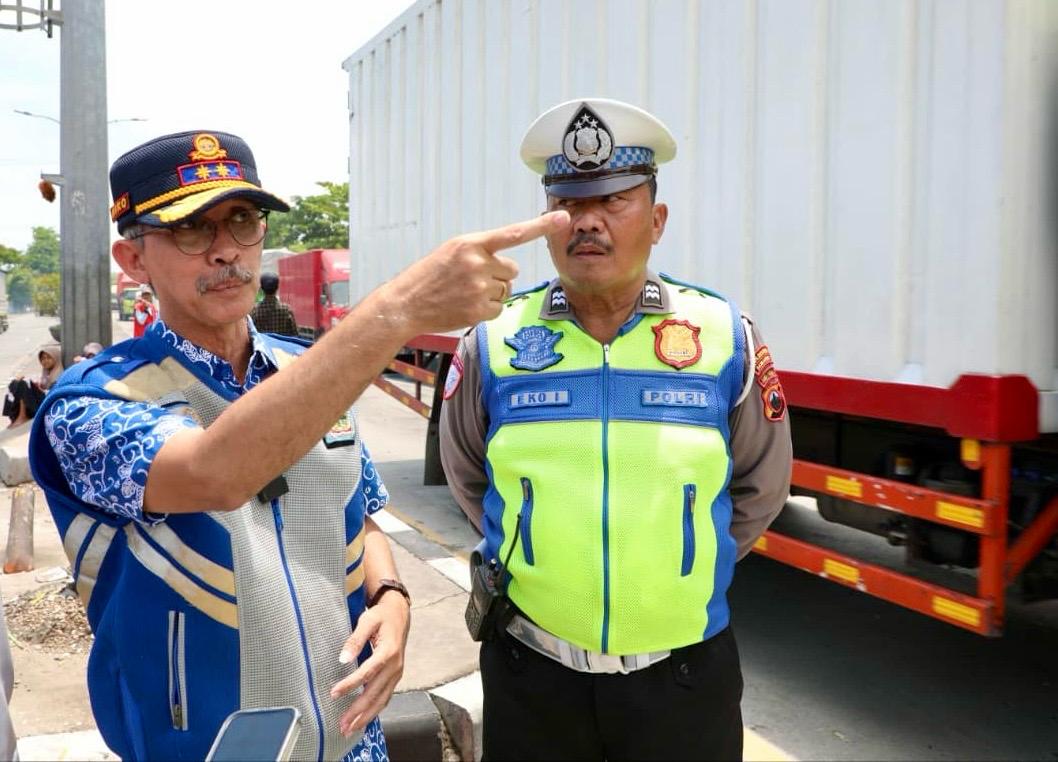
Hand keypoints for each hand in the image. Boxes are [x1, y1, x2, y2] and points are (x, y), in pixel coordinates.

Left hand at [330, 591, 410, 735]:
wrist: (399, 615)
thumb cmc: (382, 617)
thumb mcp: (368, 621)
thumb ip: (355, 640)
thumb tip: (343, 659)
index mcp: (388, 652)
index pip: (367, 672)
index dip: (350, 684)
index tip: (334, 693)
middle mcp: (395, 666)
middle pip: (375, 693)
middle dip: (358, 711)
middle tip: (342, 724)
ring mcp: (397, 674)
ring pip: (382, 700)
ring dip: (366, 716)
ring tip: (349, 729)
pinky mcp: (394, 677)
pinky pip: (385, 698)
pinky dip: (374, 711)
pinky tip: (362, 720)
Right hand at [385, 210, 569, 335]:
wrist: (406, 304)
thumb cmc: (429, 276)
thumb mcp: (451, 252)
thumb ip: (480, 252)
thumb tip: (510, 267)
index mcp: (470, 243)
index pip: (513, 233)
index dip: (541, 226)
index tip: (563, 218)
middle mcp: (478, 263)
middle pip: (512, 269)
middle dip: (499, 275)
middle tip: (474, 280)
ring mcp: (479, 287)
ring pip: (506, 289)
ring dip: (492, 292)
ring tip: (465, 293)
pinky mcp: (479, 310)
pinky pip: (499, 307)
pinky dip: (487, 309)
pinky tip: (466, 306)